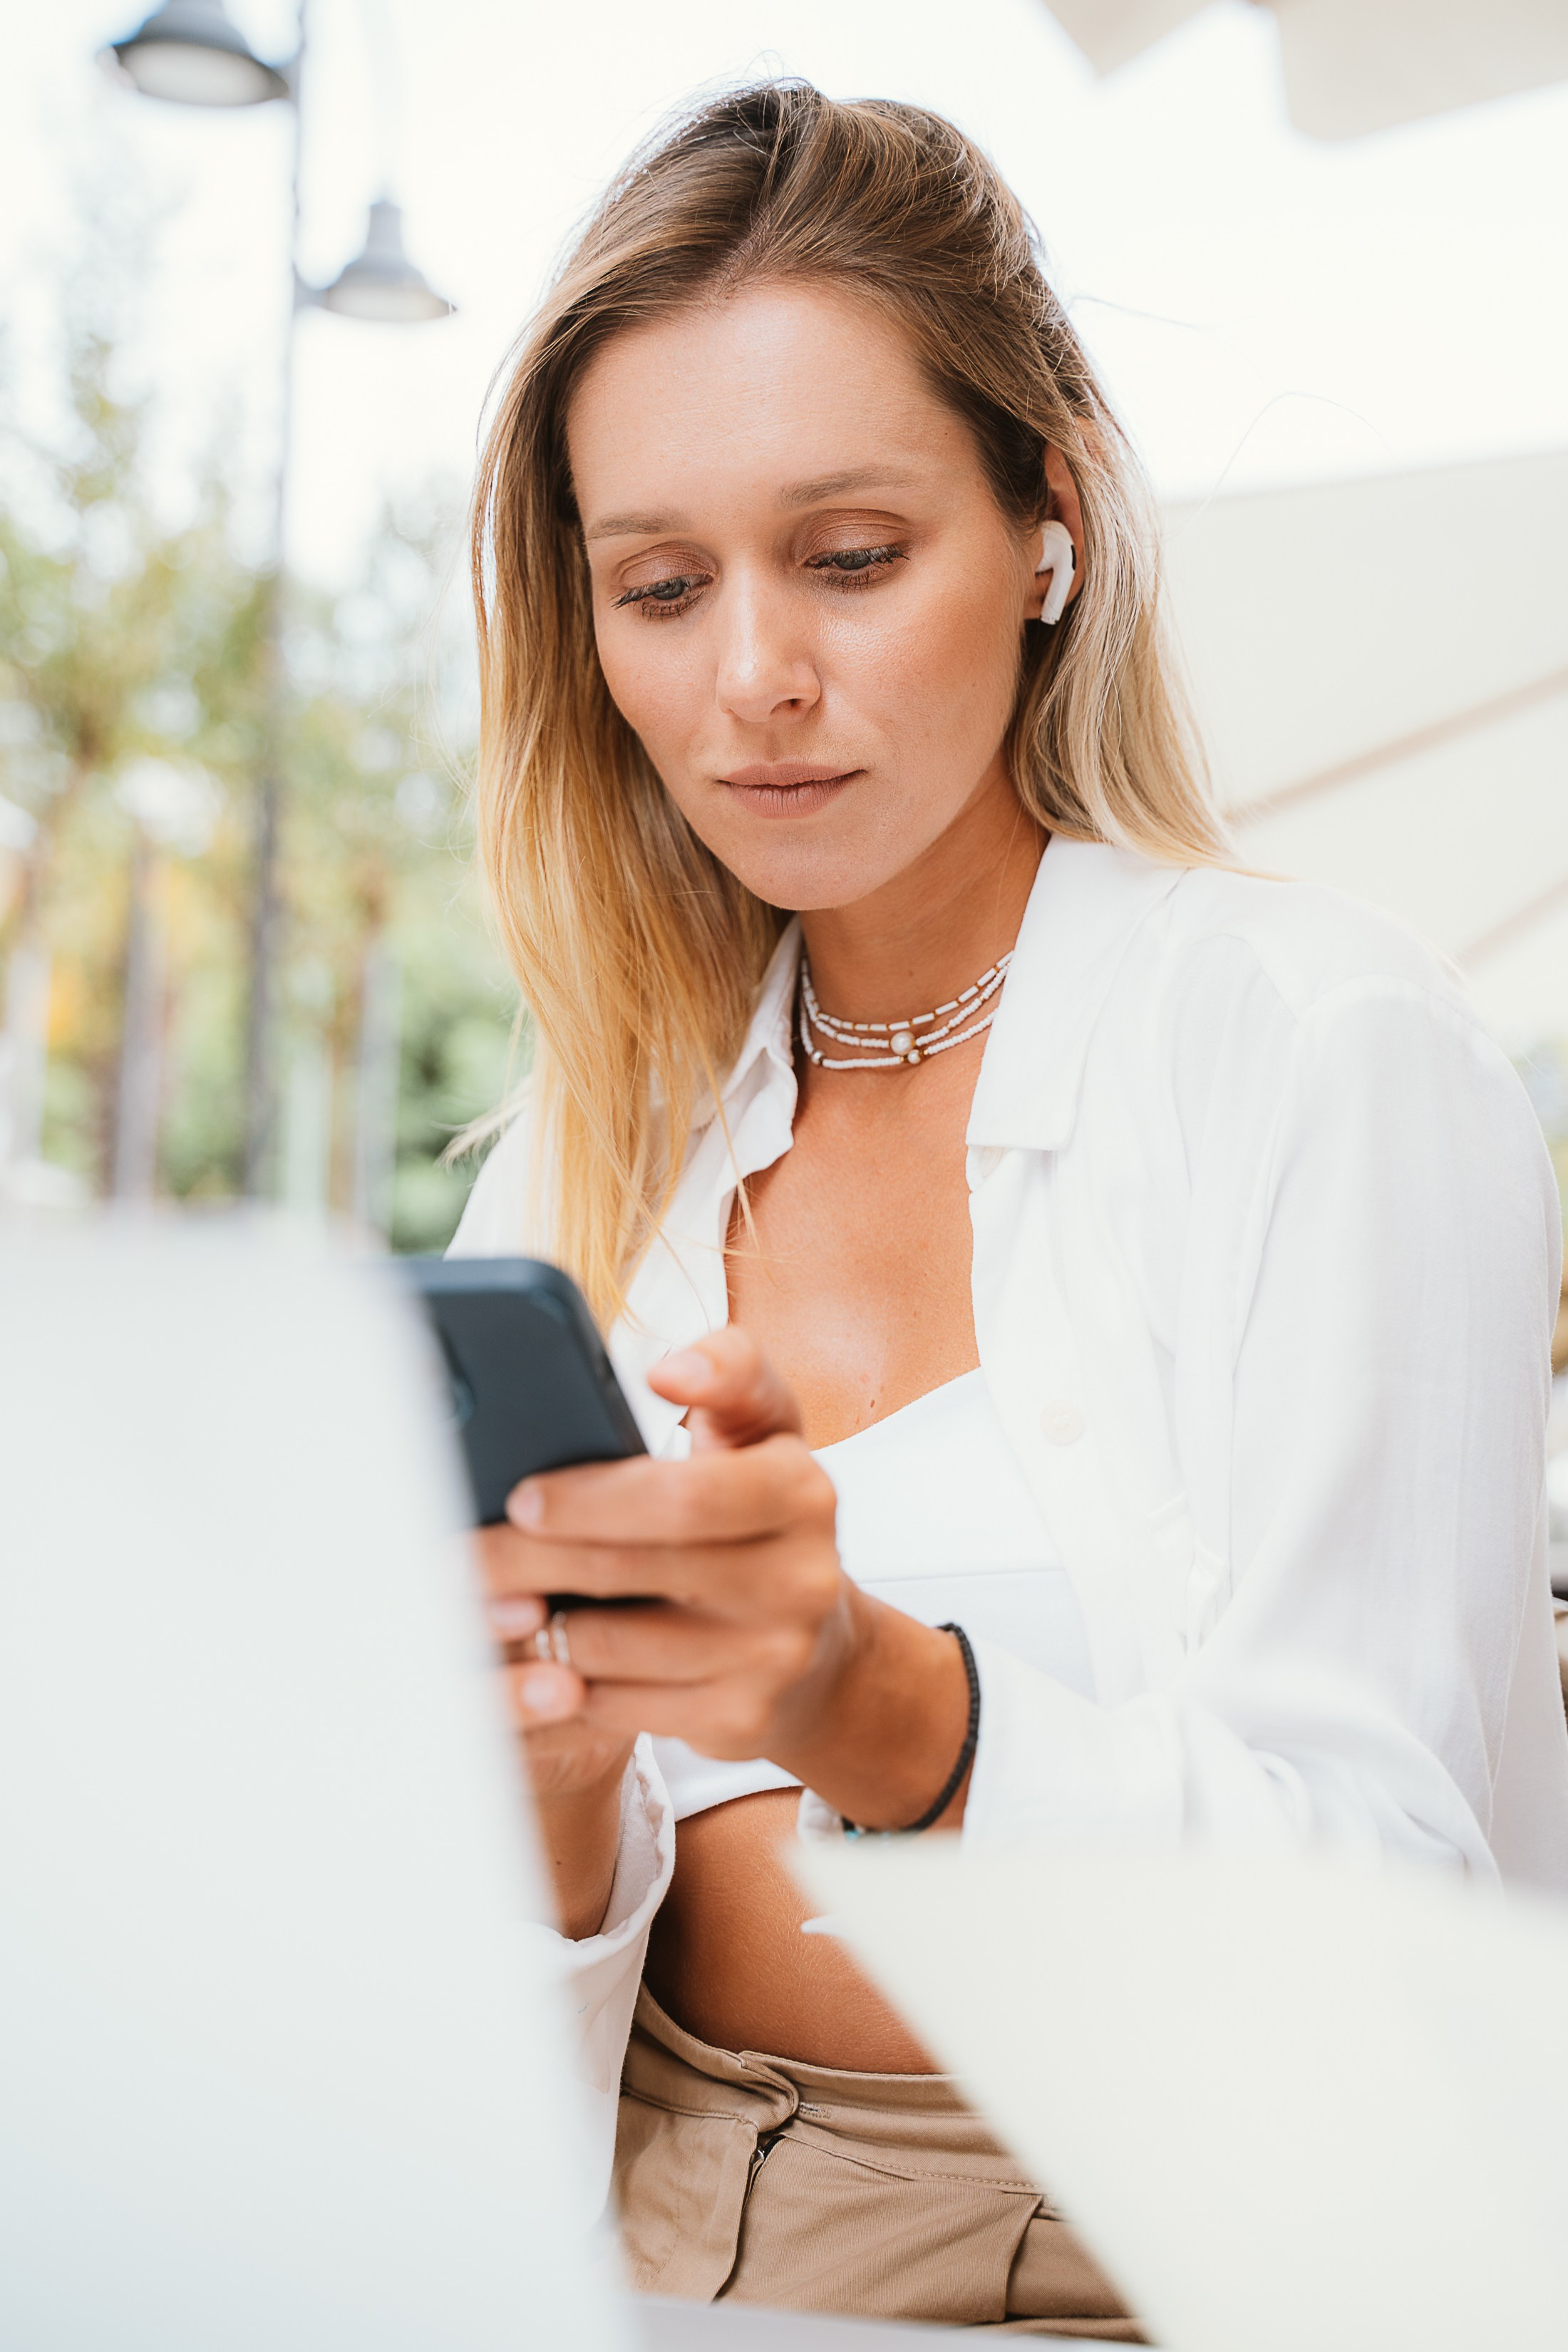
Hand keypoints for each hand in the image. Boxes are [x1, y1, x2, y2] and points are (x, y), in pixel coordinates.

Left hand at [479, 1328, 971, 1834]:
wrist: (821, 1648)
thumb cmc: (761, 1515)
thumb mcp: (765, 1430)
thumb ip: (731, 1371)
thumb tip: (671, 1370)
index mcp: (802, 1491)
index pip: (682, 1496)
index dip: (590, 1500)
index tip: (522, 1496)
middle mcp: (800, 1579)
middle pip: (628, 1569)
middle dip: (526, 1559)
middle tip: (459, 1554)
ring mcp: (773, 1659)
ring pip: (609, 1646)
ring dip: (533, 1623)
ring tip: (490, 1599)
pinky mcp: (740, 1723)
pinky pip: (615, 1704)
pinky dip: (561, 1680)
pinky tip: (533, 1655)